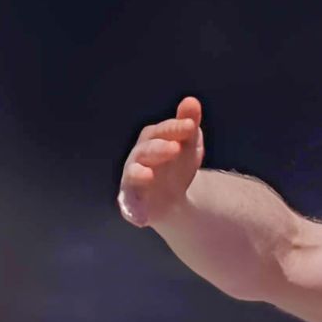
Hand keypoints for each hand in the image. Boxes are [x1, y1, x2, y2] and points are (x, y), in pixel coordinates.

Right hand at [117, 95, 205, 227]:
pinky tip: (142, 220)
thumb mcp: (188, 144)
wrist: (170, 198)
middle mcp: (139, 157)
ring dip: (139, 174)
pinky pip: (130, 206)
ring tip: (148, 175)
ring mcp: (133, 179)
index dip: (174, 128)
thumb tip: (191, 101)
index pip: (162, 131)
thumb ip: (188, 124)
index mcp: (152, 140)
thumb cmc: (176, 164)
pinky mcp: (132, 201)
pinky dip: (134, 212)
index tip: (190, 125)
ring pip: (133, 175)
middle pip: (146, 150)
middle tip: (175, 148)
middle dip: (158, 148)